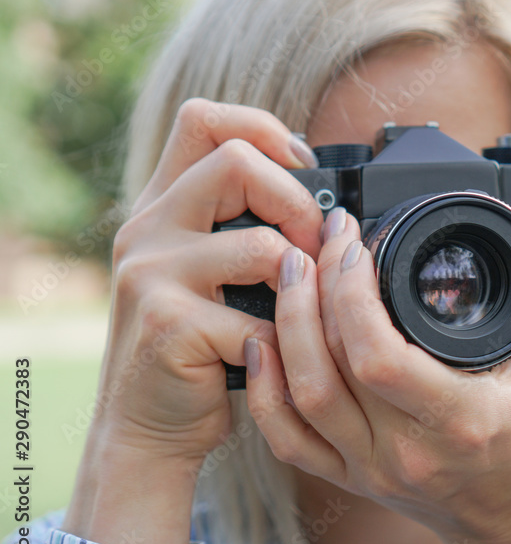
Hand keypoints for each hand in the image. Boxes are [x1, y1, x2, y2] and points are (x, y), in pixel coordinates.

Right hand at [66, 98, 323, 543]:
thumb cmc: (197, 346)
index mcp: (163, 206)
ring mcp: (153, 275)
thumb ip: (243, 229)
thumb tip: (329, 208)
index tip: (304, 165)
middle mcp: (148, 229)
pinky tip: (277, 355)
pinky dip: (285, 341)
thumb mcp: (207, 274)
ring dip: (304, 281)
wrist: (148, 424)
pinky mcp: (170, 325)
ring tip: (305, 308)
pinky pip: (260, 319)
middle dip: (297, 202)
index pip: (203, 120)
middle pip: (236, 161)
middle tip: (317, 246)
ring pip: (261, 245)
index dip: (263, 128)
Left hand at [246, 192, 510, 543]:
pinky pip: (288, 439)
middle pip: (330, 368)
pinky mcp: (350, 478)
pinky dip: (265, 391)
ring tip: (293, 272)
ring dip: (286, 328)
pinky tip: (262, 344)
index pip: (379, 358)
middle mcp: (407, 451)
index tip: (356, 247)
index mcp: (460, 419)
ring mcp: (371, 468)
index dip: (352, 295)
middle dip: (315, 292)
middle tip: (324, 241)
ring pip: (301, 397)